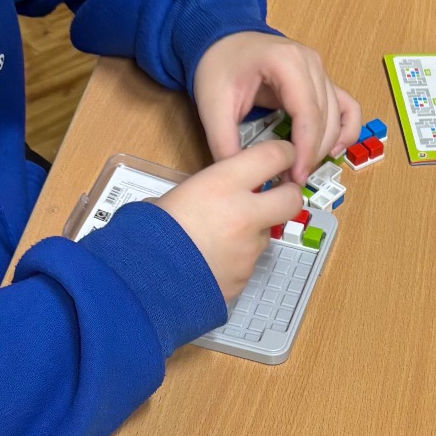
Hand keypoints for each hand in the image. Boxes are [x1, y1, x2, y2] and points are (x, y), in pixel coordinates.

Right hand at [157, 138, 299, 302]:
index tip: (284, 155)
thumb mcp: (174, 195)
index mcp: (224, 184)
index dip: (284, 154)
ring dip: (252, 231)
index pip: (273, 157)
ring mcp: (249, 249)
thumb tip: (210, 192)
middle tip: (277, 194)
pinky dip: (236, 258)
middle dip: (288, 195)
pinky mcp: (245, 276)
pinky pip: (248, 262)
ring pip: (266, 234)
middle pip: (291, 199)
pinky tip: (211, 260)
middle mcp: (245, 215)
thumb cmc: (149, 232)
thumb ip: (205, 189)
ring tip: (217, 237)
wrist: (144, 280)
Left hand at [193, 31, 361, 183]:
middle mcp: (311, 63)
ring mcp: (321, 70)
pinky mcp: (323, 81)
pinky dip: (345, 131)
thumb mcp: (213, 106)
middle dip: (311, 155)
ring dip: (324, 148)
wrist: (223, 40)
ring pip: (337, 119)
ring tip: (300, 169)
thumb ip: (225, 144)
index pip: (308, 115)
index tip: (294, 177)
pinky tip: (332, 151)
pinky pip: (347, 108)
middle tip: (291, 179)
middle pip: (325, 120)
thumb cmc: (219, 65)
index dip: (305, 151)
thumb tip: (242, 178)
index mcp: (286, 62)